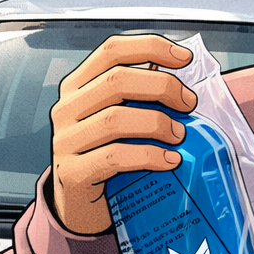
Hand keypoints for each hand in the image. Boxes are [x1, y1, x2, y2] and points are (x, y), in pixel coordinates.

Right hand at [49, 34, 196, 234]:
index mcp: (78, 86)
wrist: (81, 207)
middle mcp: (67, 108)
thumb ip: (140, 99)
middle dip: (162, 87)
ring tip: (180, 136)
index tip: (184, 59)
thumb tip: (185, 85)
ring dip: (157, 123)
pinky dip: (149, 156)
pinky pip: (115, 157)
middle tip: (188, 104)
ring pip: (115, 119)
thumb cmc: (107, 157)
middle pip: (116, 80)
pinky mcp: (72, 172)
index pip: (112, 51)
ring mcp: (65, 140)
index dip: (150, 47)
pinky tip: (169, 160)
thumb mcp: (120, 121)